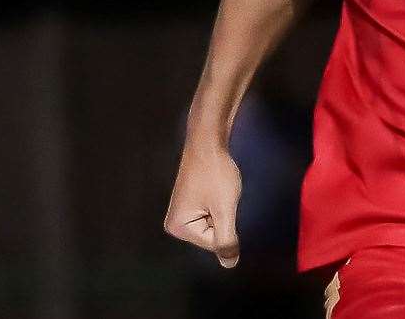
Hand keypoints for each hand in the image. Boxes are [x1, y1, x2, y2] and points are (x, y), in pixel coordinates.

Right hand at [163, 140, 241, 267]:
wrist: (209, 141)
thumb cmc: (215, 173)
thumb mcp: (224, 210)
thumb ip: (226, 240)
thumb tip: (229, 264)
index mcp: (177, 228)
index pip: (214, 243)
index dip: (225, 221)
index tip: (217, 198)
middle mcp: (175, 224)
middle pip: (213, 235)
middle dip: (224, 215)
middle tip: (217, 193)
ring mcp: (183, 213)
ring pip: (216, 224)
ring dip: (224, 208)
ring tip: (216, 189)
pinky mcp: (192, 204)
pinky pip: (215, 214)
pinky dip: (222, 202)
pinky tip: (216, 187)